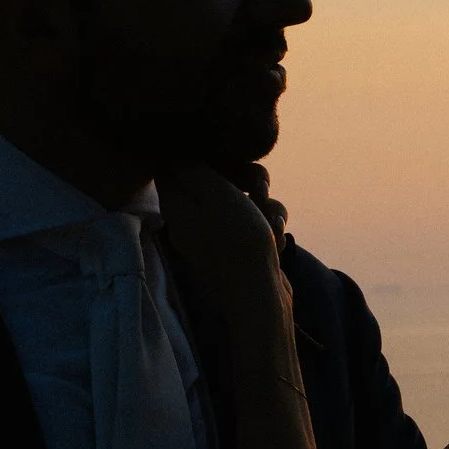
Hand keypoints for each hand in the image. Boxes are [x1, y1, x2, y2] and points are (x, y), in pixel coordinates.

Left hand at [156, 163, 288, 326]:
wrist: (262, 296)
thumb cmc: (238, 242)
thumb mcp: (216, 195)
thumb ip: (193, 170)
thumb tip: (174, 152)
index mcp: (177, 207)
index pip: (173, 166)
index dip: (201, 154)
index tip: (225, 155)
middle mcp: (192, 220)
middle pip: (213, 179)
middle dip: (244, 178)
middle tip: (258, 187)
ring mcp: (216, 234)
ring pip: (241, 199)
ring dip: (263, 203)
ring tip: (270, 220)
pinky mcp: (239, 246)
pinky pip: (253, 221)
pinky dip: (267, 225)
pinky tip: (275, 238)